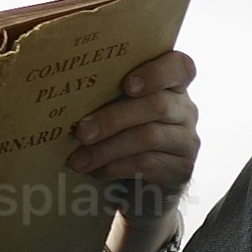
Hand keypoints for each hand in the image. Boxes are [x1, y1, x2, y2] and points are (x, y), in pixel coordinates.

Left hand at [70, 51, 199, 206]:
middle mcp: (185, 109)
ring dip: (107, 149)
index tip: (127, 84)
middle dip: (113, 118)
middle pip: (156, 105)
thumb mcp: (119, 109)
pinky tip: (95, 171)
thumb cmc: (122, 133)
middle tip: (81, 132)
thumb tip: (65, 91)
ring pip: (148, 137)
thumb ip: (108, 95)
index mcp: (171, 84)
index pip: (179, 66)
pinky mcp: (181, 168)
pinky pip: (147, 164)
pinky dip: (115, 167)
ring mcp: (186, 140)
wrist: (142, 184)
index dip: (156, 73)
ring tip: (78, 160)